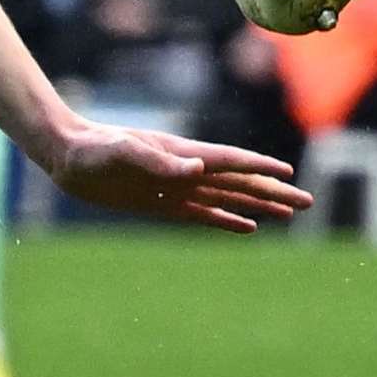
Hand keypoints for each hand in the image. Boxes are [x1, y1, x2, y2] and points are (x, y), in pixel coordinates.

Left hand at [37, 117, 311, 231]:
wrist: (70, 158)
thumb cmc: (95, 148)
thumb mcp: (124, 151)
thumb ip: (159, 160)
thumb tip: (198, 169)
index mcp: (184, 154)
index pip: (232, 162)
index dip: (260, 167)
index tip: (289, 173)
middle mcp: (188, 171)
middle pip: (241, 183)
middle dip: (274, 192)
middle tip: (306, 202)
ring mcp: (179, 189)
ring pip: (230, 199)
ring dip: (259, 206)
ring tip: (288, 214)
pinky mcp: (164, 206)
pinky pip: (205, 216)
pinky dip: (228, 221)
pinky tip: (248, 227)